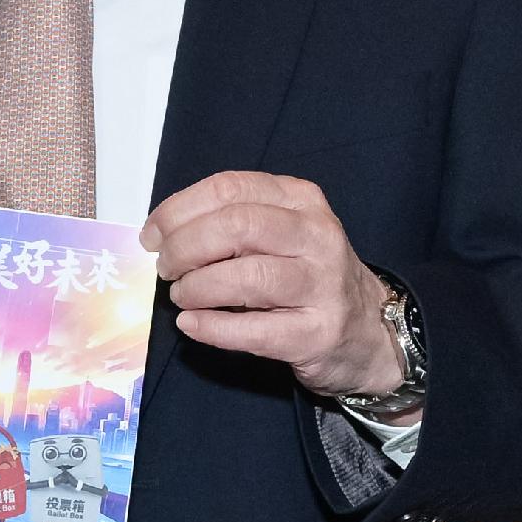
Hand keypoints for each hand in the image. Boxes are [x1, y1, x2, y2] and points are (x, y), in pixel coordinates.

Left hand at [141, 170, 402, 395]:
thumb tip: (163, 234)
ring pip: (247, 277)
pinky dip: (212, 327)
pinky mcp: (318, 332)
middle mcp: (317, 235)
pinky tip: (192, 324)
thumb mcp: (282, 232)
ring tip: (181, 296)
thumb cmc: (307, 276)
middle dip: (186, 247)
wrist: (369, 330)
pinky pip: (254, 329)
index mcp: (301, 200)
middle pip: (237, 227)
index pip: (230, 189)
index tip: (152, 235)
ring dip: (198, 287)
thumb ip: (233, 223)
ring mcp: (322, 285)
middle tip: (166, 269)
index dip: (179, 210)